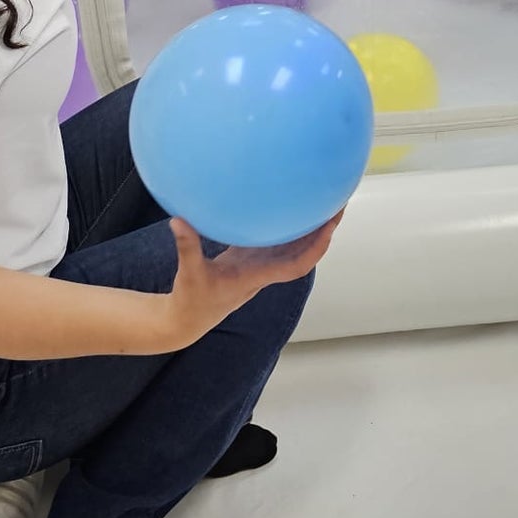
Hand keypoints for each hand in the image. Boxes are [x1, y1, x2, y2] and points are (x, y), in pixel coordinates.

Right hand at [163, 209, 345, 347]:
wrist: (188, 319)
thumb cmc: (191, 300)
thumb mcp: (188, 274)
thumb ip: (186, 247)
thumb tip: (178, 220)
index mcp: (256, 277)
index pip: (296, 266)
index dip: (316, 249)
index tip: (330, 227)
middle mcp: (264, 271)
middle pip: (303, 252)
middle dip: (323, 230)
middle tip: (339, 201)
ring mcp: (258, 264)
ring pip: (292, 246)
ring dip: (309, 227)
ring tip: (324, 198)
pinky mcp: (248, 258)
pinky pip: (275, 240)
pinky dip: (286, 225)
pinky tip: (290, 204)